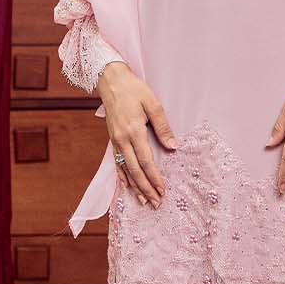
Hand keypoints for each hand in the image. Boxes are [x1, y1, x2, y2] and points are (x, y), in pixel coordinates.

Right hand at [98, 61, 176, 207]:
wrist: (111, 81)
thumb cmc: (134, 89)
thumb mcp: (153, 103)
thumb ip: (163, 127)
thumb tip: (173, 146)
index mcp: (134, 131)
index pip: (146, 161)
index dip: (155, 178)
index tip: (163, 190)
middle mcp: (122, 139)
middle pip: (135, 170)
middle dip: (146, 188)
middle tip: (156, 202)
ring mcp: (115, 141)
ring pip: (125, 169)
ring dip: (135, 187)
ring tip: (144, 201)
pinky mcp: (112, 139)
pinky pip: (117, 163)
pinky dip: (122, 177)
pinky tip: (126, 187)